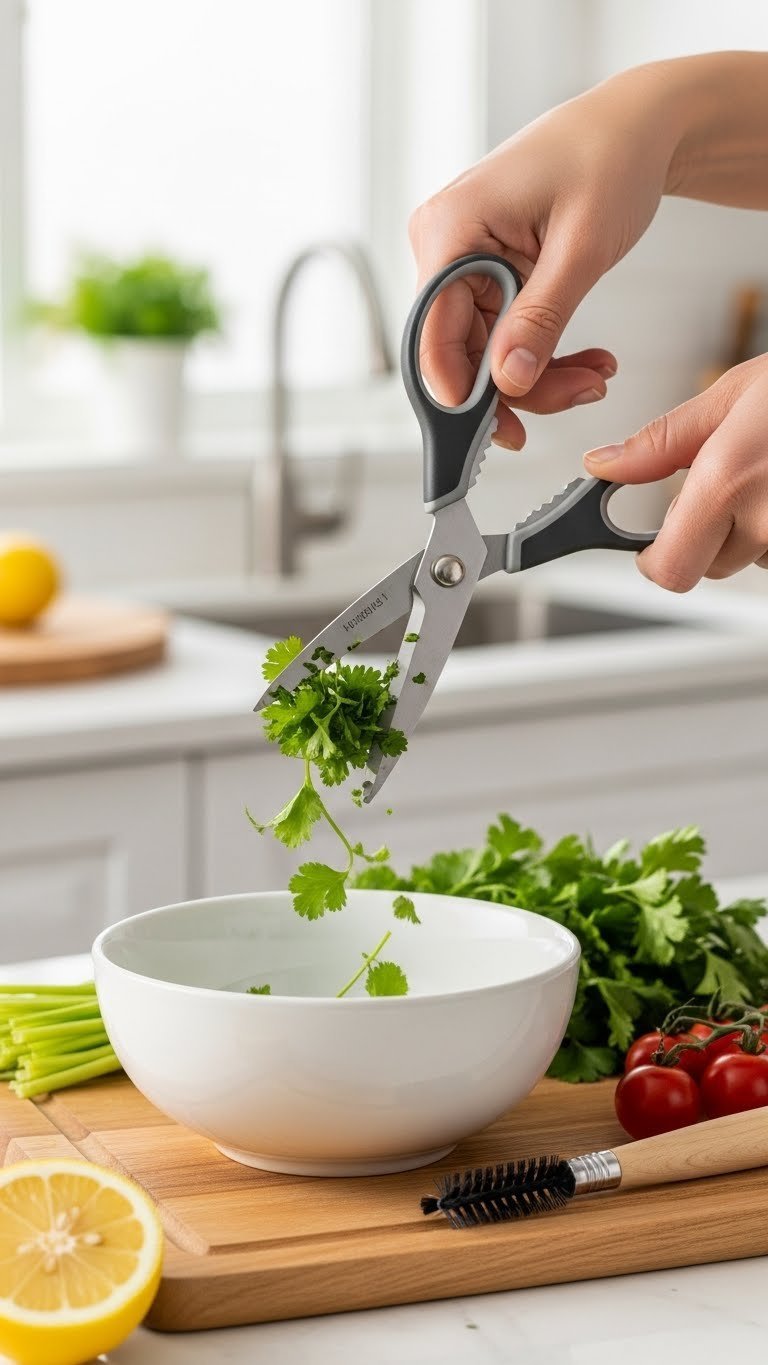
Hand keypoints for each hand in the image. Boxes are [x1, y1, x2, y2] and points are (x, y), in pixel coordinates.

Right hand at [409, 65, 678, 447]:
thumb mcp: (582, 247)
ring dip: (540, 375)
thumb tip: (507, 381)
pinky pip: (503, 336)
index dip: (460, 391)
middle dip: (519, 385)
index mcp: (450, 227)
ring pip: (485, 353)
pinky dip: (542, 354)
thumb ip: (540, 318)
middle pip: (460, 351)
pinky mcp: (486, 274)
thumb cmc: (610, 158)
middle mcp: (444, 246)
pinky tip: (583, 361)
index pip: (433, 332)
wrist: (635, 128)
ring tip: (595, 375)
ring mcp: (462, 262)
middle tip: (582, 394)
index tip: (498, 432)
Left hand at [583, 356, 767, 590]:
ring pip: (753, 558)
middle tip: (727, 488)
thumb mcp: (731, 397)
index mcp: (729, 482)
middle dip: (706, 536)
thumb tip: (606, 466)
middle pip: (710, 566)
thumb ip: (662, 443)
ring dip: (752, 530)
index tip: (650, 545)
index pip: (670, 569)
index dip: (655, 561)